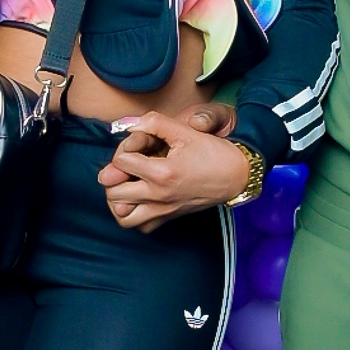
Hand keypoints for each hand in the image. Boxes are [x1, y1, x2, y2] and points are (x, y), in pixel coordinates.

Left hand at [97, 107, 249, 231]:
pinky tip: (138, 199)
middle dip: (114, 175)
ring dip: (117, 199)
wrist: (237, 175)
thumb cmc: (213, 152)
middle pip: (113, 191)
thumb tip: (128, 124)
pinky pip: (140, 226)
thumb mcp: (185, 131)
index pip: (120, 162)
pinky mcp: (169, 218)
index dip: (124, 148)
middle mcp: (159, 195)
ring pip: (122, 215)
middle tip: (126, 165)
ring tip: (125, 184)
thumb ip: (154, 122)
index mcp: (161, 173)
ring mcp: (163, 210)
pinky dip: (133, 214)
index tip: (137, 145)